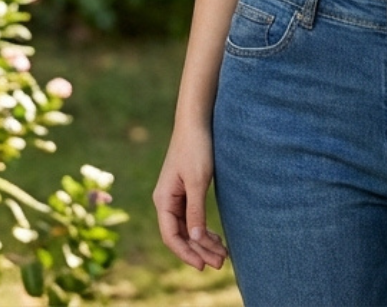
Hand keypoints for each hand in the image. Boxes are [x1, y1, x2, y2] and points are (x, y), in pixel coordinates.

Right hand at [153, 124, 227, 270]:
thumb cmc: (196, 147)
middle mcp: (166, 201)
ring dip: (204, 242)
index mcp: (163, 199)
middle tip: (221, 262)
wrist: (196, 120)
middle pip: (181, 234)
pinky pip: (192, 216)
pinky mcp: (186, 190)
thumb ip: (195, 210)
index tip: (203, 265)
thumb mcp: (198, 180)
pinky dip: (204, 228)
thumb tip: (196, 239)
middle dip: (199, 250)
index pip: (171, 236)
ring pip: (188, 227)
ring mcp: (176, 196)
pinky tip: (217, 238)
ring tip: (223, 255)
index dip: (186, 253)